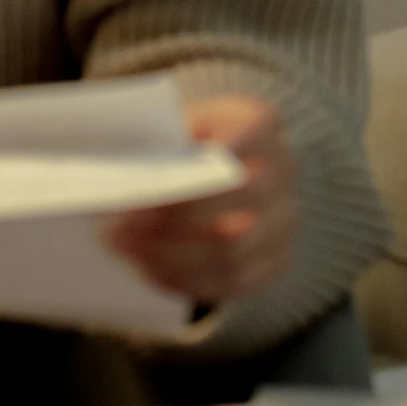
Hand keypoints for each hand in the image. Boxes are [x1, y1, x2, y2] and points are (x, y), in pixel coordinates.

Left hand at [102, 95, 297, 308]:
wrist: (220, 170)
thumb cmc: (189, 143)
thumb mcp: (178, 126)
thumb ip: (163, 143)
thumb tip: (127, 175)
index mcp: (262, 123)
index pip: (248, 136)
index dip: (204, 163)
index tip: (149, 190)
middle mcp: (283, 170)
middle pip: (241, 196)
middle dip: (176, 217)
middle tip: (122, 228)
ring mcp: (284, 219)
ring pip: (234, 249)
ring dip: (174, 256)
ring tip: (128, 253)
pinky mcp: (275, 260)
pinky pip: (233, 282)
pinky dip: (187, 281)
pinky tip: (150, 271)